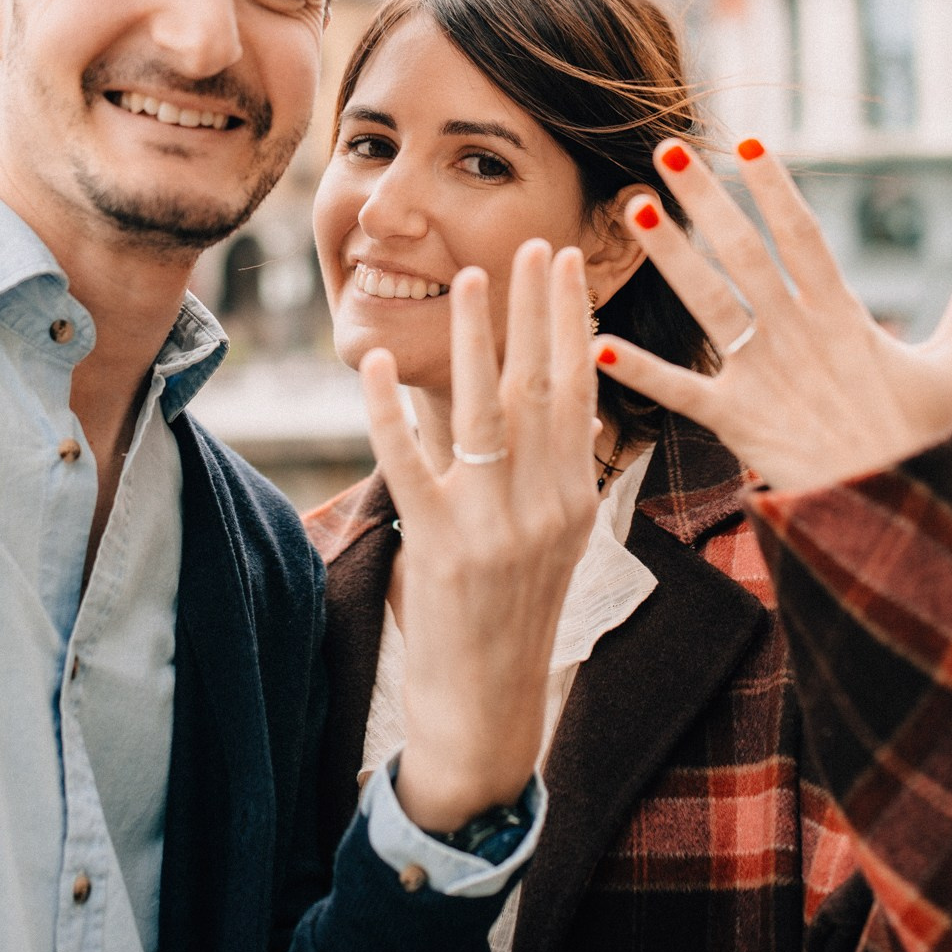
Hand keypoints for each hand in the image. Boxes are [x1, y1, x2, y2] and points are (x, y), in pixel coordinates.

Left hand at [359, 239, 598, 831]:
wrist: (487, 709)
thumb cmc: (510, 617)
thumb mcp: (546, 539)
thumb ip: (540, 468)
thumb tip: (535, 394)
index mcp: (575, 498)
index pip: (580, 391)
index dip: (572, 322)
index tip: (568, 264)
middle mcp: (545, 506)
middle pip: (543, 387)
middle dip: (537, 309)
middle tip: (534, 243)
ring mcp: (494, 526)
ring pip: (484, 410)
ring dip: (474, 338)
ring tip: (469, 276)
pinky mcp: (440, 547)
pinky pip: (409, 462)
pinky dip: (389, 410)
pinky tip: (371, 363)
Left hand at [594, 138, 951, 491]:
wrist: (903, 520)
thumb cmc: (929, 443)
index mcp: (844, 315)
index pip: (804, 235)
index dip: (778, 187)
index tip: (750, 142)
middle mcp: (797, 335)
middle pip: (744, 252)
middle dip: (706, 200)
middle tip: (666, 151)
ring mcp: (764, 376)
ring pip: (708, 303)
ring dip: (670, 257)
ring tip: (634, 211)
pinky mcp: (737, 422)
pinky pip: (680, 391)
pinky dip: (638, 371)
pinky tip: (596, 343)